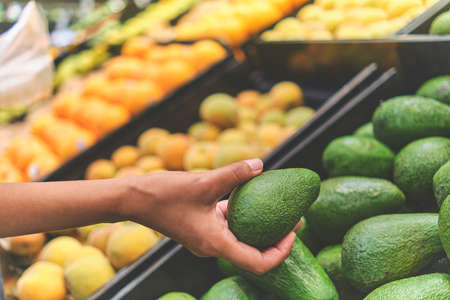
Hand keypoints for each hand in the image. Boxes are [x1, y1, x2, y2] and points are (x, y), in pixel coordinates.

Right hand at [120, 159, 297, 273]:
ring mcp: (206, 238)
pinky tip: (250, 197)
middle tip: (294, 220)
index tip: (293, 235)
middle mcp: (212, 246)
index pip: (256, 262)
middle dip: (276, 239)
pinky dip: (242, 216)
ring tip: (278, 209)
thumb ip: (234, 173)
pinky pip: (227, 226)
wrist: (133, 198)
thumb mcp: (203, 181)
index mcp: (215, 244)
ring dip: (260, 226)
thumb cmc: (164, 194)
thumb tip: (261, 164)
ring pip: (240, 238)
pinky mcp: (200, 227)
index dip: (279, 253)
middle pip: (252, 251)